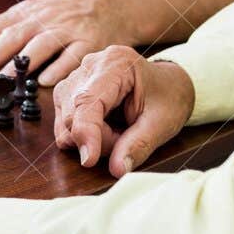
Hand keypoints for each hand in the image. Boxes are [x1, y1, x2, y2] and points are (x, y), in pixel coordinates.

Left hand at [0, 0, 141, 85]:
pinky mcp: (90, 41)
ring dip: (22, 63)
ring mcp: (67, 29)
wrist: (111, 4)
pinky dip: (58, 68)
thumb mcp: (31, 13)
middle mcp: (44, 18)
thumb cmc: (64, 14)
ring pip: (42, 45)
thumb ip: (1, 28)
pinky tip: (45, 81)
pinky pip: (73, 56)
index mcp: (25, 13)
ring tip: (4, 81)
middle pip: (14, 35)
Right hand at [52, 46, 194, 177]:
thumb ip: (139, 145)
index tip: (89, 160)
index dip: (85, 132)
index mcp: (115, 64)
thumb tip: (117, 169)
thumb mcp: (162, 123)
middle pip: (72, 113)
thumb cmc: (168, 98)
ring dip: (90, 137)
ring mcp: (76, 76)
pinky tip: (106, 128)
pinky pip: (64, 121)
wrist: (169, 84)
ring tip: (118, 132)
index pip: (87, 101)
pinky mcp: (70, 90)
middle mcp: (90, 65)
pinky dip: (84, 134)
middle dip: (96, 138)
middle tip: (125, 140)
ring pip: (64, 120)